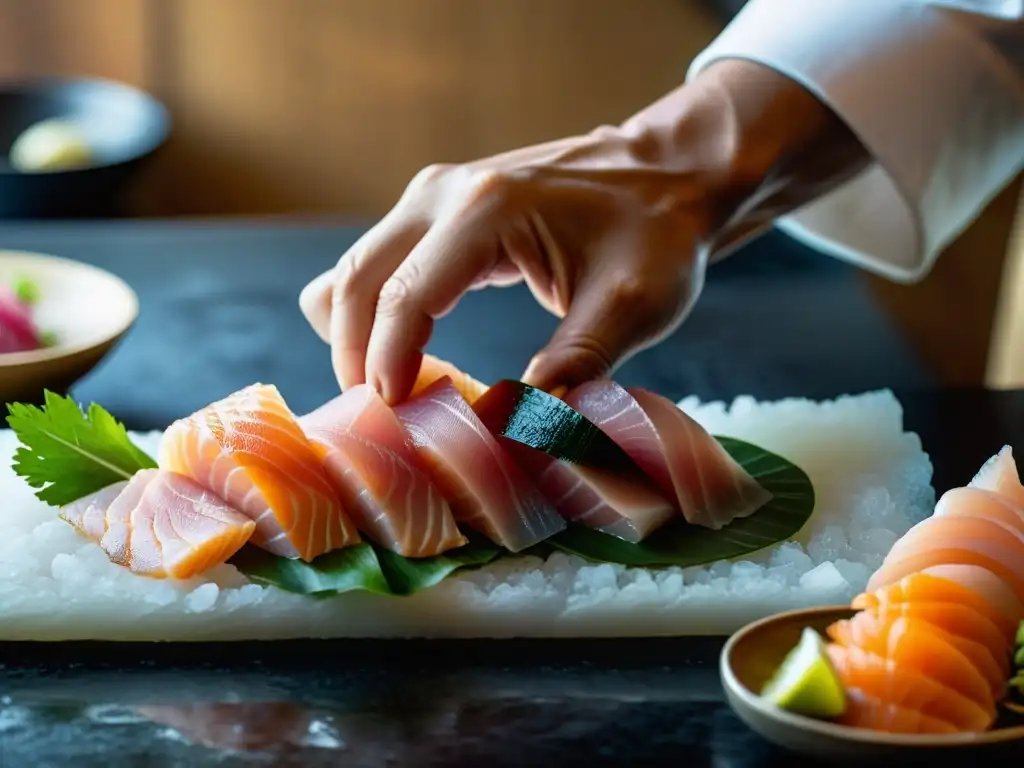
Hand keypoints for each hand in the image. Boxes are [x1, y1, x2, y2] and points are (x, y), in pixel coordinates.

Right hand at [301, 129, 713, 403]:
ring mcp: (434, 195)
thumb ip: (576, 363)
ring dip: (357, 334)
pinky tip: (404, 358)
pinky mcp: (438, 210)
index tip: (393, 418)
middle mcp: (443, 192)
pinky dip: (376, 313)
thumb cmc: (656, 234)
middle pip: (356, 281)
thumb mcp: (632, 305)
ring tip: (390, 396)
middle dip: (356, 355)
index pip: (406, 295)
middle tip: (380, 422)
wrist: (666, 173)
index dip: (388, 363)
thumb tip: (519, 427)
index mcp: (486, 210)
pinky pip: (380, 265)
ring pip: (356, 271)